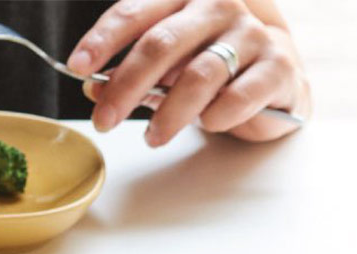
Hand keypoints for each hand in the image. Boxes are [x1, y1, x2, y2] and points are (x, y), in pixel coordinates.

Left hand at [67, 0, 307, 146]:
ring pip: (199, 74)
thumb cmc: (216, 65)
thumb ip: (135, 73)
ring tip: (153, 137)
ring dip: (169, 113)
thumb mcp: (170, 65)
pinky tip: (208, 124)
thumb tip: (94, 88)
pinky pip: (240, 95)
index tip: (78, 67)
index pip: (136, 11)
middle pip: (162, 44)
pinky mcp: (278, 66)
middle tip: (103, 119)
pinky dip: (217, 115)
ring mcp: (251, 33)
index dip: (103, 39)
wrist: (277, 76)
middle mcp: (219, 6)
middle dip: (126, 86)